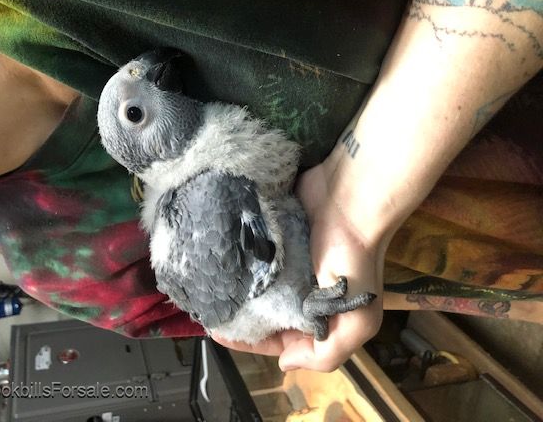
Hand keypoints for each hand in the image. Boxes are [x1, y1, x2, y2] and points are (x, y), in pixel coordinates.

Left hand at [213, 159, 385, 371]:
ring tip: (205, 289)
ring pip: (257, 286)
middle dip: (240, 316)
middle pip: (266, 313)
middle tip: (206, 310)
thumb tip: (285, 364)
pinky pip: (254, 256)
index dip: (252, 342)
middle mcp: (303, 293)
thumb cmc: (353, 260)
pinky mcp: (278, 237)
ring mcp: (289, 263)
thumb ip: (326, 353)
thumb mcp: (358, 320)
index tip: (219, 333)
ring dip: (235, 290)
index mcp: (322, 316)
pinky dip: (238, 262)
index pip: (281, 340)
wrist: (352, 199)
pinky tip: (217, 264)